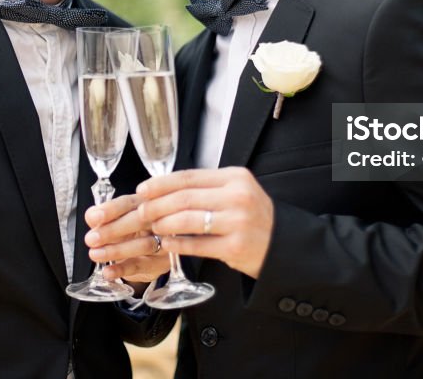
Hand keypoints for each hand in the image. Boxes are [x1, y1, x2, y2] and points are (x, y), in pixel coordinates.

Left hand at [85, 193, 170, 284]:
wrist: (154, 251)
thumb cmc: (134, 229)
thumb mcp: (118, 219)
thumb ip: (104, 217)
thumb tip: (92, 216)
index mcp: (146, 202)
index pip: (129, 203)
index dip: (110, 209)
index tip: (94, 217)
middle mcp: (160, 219)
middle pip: (139, 221)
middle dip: (113, 230)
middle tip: (92, 238)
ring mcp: (165, 241)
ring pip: (144, 245)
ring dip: (116, 250)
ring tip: (95, 254)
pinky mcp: (163, 262)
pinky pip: (143, 266)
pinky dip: (123, 269)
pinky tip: (108, 271)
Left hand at [137, 167, 273, 278]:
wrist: (282, 245)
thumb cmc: (253, 218)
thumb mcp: (236, 193)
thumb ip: (208, 188)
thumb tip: (165, 189)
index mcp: (235, 178)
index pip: (189, 177)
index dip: (161, 183)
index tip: (142, 190)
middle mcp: (237, 196)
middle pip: (185, 197)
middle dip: (157, 205)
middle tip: (141, 212)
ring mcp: (237, 222)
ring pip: (188, 219)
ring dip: (164, 224)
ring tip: (152, 227)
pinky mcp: (235, 246)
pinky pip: (197, 245)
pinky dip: (178, 244)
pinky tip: (167, 244)